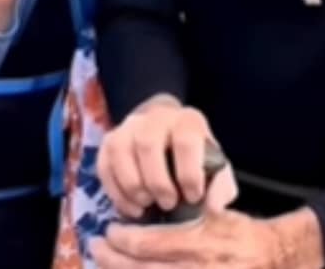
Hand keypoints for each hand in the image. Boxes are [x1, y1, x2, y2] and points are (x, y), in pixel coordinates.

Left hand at [91, 208, 284, 268]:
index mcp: (202, 244)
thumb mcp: (218, 215)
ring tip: (106, 264)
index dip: (121, 239)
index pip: (148, 244)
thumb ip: (186, 215)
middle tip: (97, 248)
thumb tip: (146, 213)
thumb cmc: (242, 235)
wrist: (276, 261)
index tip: (110, 231)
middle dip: (112, 260)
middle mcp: (199, 268)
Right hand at [97, 94, 219, 217]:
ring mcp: (128, 126)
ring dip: (132, 185)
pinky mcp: (109, 141)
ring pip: (121, 150)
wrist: (168, 135)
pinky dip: (115, 191)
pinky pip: (104, 164)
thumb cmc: (195, 157)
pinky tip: (130, 207)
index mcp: (187, 121)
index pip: (185, 140)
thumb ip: (220, 187)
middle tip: (167, 204)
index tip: (192, 197)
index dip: (188, 173)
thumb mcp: (216, 168)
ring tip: (146, 205)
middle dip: (157, 181)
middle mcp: (154, 117)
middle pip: (148, 144)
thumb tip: (212, 207)